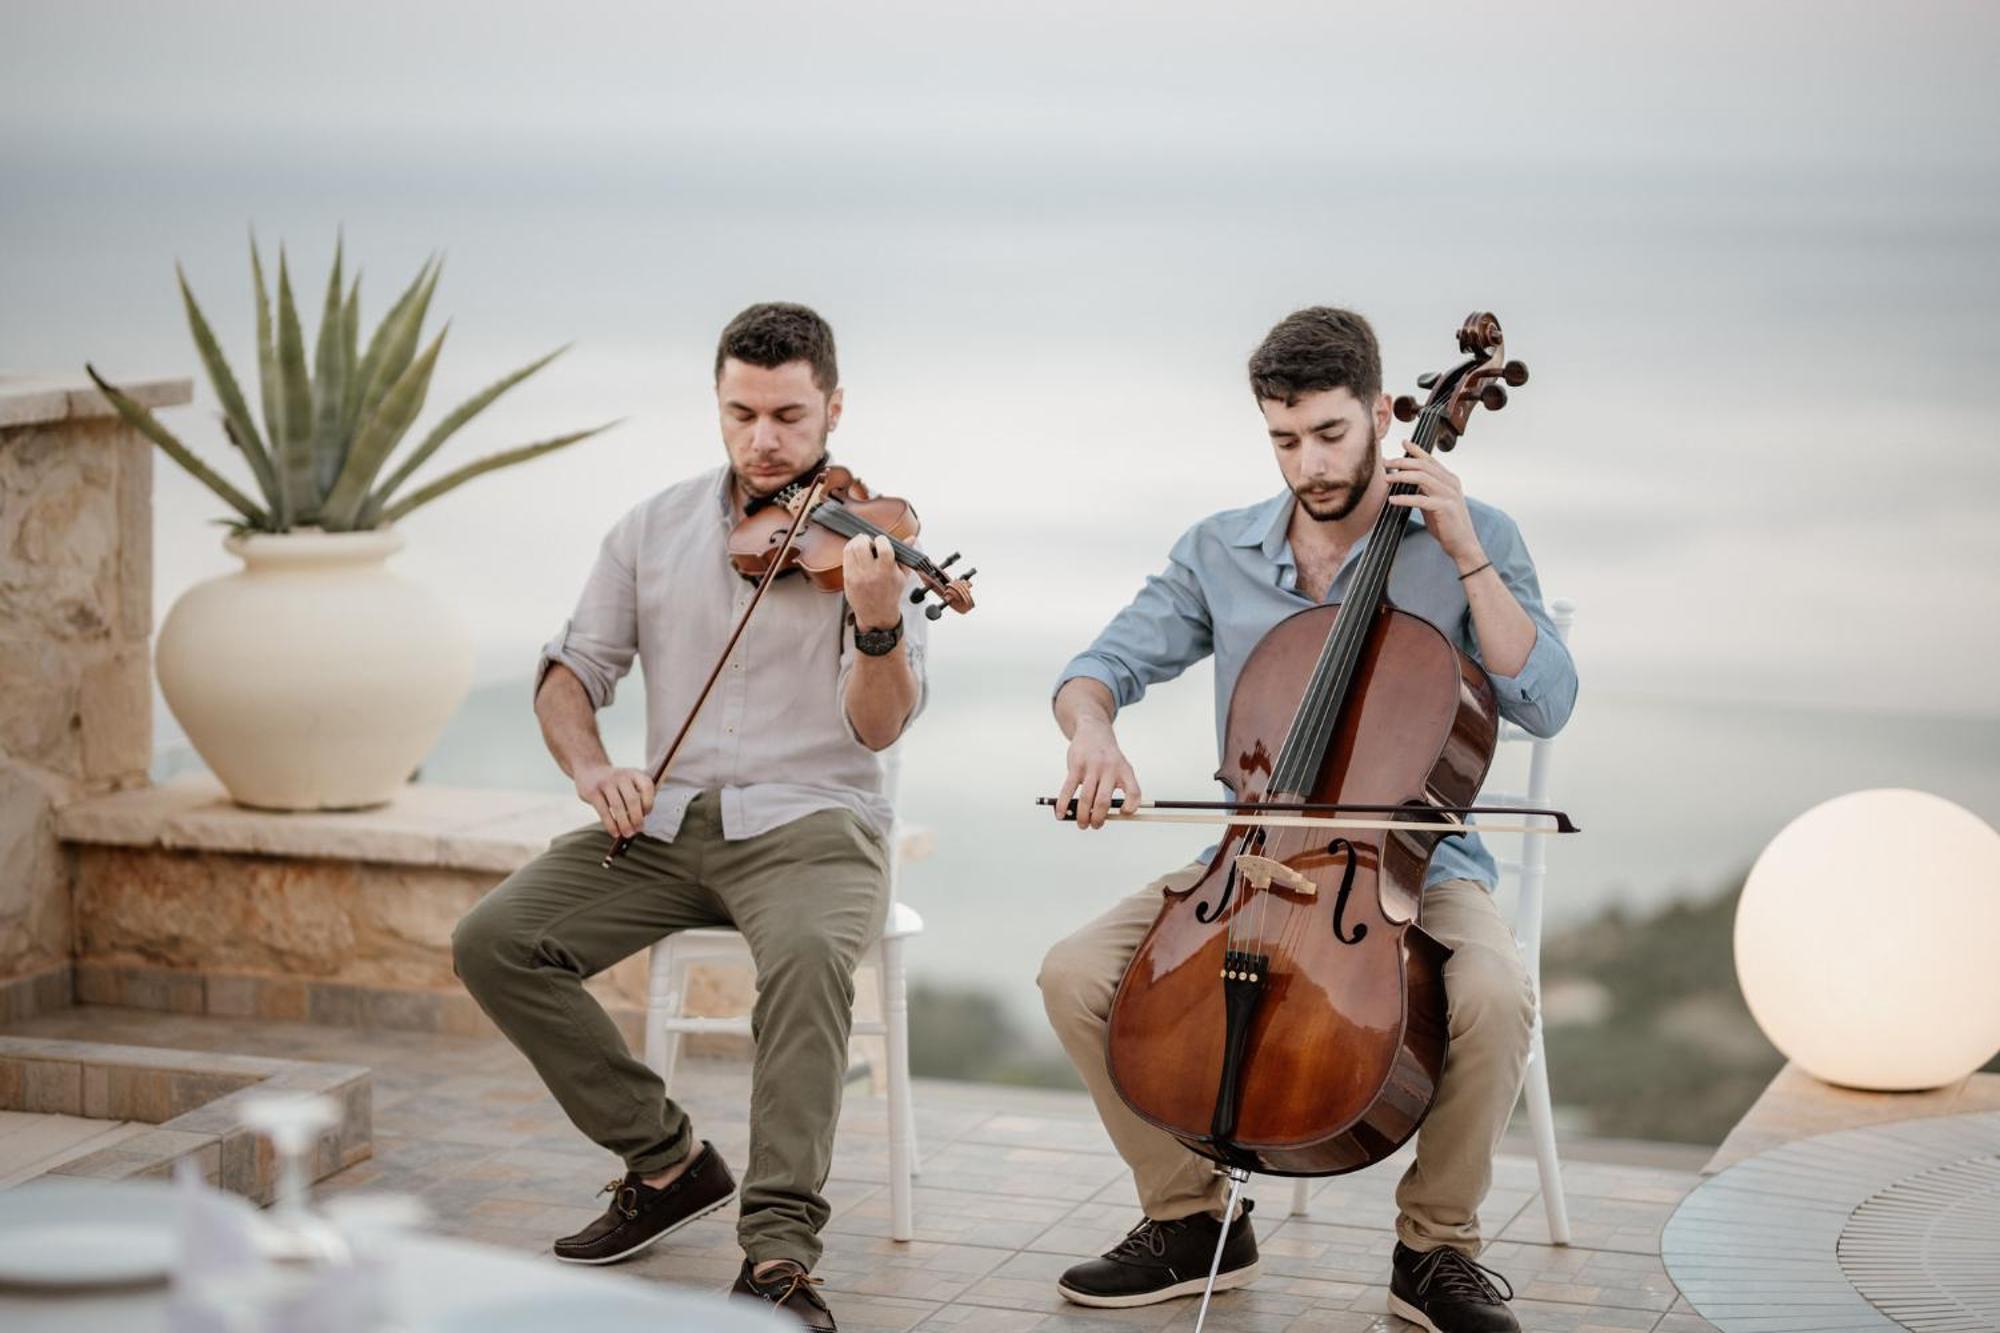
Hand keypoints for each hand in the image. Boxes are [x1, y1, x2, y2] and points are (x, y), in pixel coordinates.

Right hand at [575, 764, 655, 838]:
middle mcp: (621, 776)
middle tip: (638, 830)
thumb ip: (636, 798)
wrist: (590, 769)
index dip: (649, 802)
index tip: (646, 814)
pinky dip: (611, 825)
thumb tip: (639, 825)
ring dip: (624, 824)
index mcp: (634, 773)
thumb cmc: (615, 783)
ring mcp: (606, 782)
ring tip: (628, 834)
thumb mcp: (628, 782)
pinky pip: (603, 811)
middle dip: (637, 818)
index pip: (647, 786)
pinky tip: (615, 833)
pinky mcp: (592, 791)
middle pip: (633, 799)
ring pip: (618, 807)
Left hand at [843, 533, 906, 631]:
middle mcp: (870, 573)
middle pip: (862, 544)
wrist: (877, 614)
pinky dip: (850, 551)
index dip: (882, 540)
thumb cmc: (891, 594)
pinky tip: (856, 554)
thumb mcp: (902, 576)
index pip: (883, 547)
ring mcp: (857, 575)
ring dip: (856, 543)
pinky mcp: (847, 578)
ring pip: (851, 548)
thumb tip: (911, 539)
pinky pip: (845, 557)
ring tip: (862, 547)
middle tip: (869, 542)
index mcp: (886, 571)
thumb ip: (905, 556)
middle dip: (865, 539)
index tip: (882, 541)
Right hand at [1055, 717, 1141, 829]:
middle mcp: (1110, 768)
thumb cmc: (1107, 758)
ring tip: (1082, 824)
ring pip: (1087, 798)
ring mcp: (1092, 766)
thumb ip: (1115, 791)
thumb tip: (1101, 818)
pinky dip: (1063, 804)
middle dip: (1098, 819)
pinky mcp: (1076, 766)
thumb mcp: (1120, 768)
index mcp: (1125, 771)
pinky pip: (1068, 789)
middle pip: (1104, 801)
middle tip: (1094, 825)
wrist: (1093, 732)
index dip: (1131, 807)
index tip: (1122, 814)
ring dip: (1083, 816)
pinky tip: (1061, 814)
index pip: (1134, 792)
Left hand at [1385, 441, 1483, 569]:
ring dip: (1401, 476)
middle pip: (1423, 465)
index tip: (1404, 443)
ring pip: (1422, 478)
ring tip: (1386, 479)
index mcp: (1449, 479)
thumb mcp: (1434, 502)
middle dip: (1403, 462)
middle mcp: (1451, 483)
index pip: (1430, 460)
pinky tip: (1393, 500)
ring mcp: (1449, 495)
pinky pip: (1421, 499)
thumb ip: (1424, 490)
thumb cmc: (1447, 524)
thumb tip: (1406, 480)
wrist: (1463, 544)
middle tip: (1386, 463)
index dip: (1417, 450)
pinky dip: (1405, 499)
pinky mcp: (1445, 508)